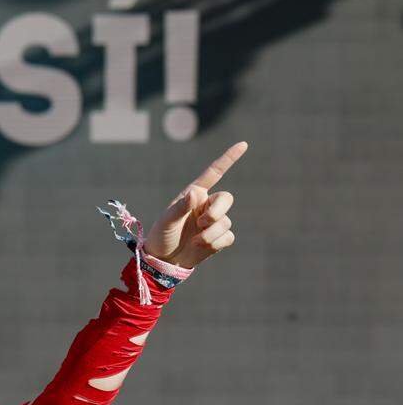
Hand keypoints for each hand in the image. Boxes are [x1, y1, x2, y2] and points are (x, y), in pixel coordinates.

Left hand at [145, 141, 247, 268]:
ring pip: (225, 221)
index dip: (228, 159)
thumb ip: (181, 207)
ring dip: (210, 233)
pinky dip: (214, 243)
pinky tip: (200, 247)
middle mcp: (206, 206)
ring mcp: (213, 222)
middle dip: (217, 211)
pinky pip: (228, 236)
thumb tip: (197, 193)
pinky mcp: (218, 238)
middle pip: (227, 198)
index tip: (243, 144)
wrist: (164, 259)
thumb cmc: (162, 235)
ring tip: (194, 241)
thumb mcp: (166, 221)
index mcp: (194, 196)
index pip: (214, 173)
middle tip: (202, 223)